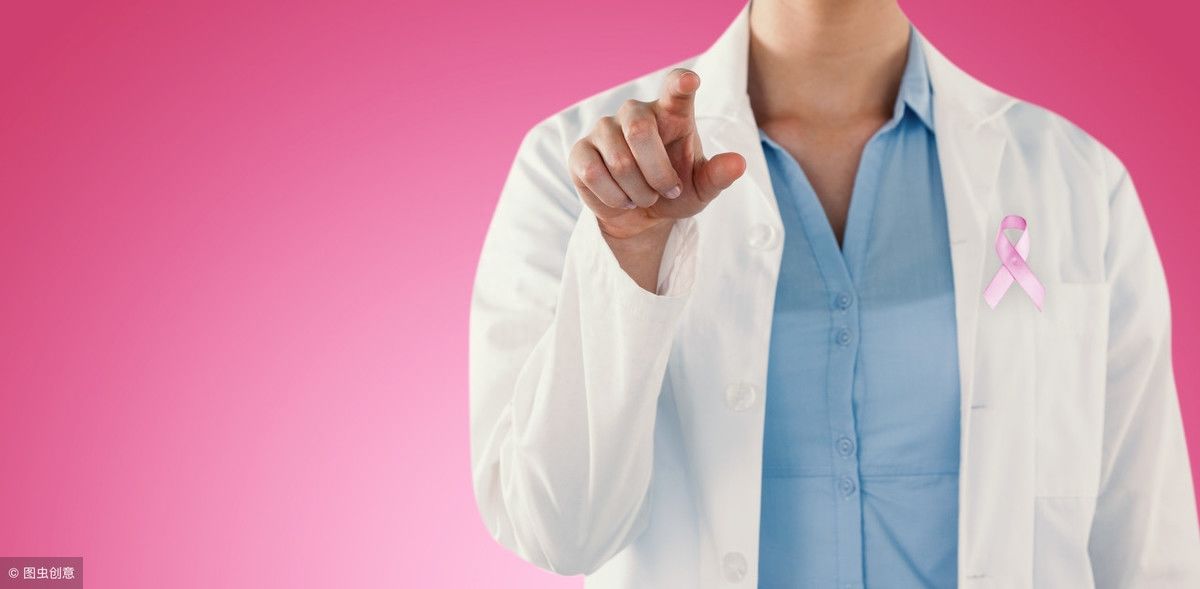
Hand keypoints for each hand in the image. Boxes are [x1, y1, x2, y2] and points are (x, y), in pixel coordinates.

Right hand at [568, 68, 746, 241]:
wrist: (640, 214)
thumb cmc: (675, 191)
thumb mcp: (702, 189)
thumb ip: (717, 176)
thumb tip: (738, 163)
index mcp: (671, 112)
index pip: (675, 87)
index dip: (680, 84)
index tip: (690, 82)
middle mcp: (635, 112)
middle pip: (640, 131)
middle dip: (657, 173)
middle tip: (668, 191)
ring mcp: (605, 128)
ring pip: (619, 161)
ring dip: (638, 192)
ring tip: (644, 196)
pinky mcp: (581, 150)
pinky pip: (593, 174)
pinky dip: (613, 197)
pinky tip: (621, 198)